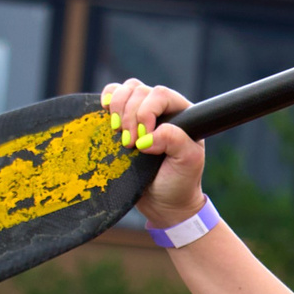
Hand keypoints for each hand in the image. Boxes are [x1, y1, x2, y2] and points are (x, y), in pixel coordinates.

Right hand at [103, 79, 208, 229]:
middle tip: (131, 145)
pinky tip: (106, 113)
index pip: (161, 95)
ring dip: (118, 108)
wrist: (164, 203)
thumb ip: (175, 141)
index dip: (147, 112)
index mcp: (183, 114)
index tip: (144, 140)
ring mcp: (142, 113)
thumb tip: (148, 135)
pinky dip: (107, 101)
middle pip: (139, 91)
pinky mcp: (124, 120)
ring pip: (126, 90)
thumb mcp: (187, 163)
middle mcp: (163, 109)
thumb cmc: (180, 182)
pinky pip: (112, 97)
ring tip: (120, 135)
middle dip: (130, 117)